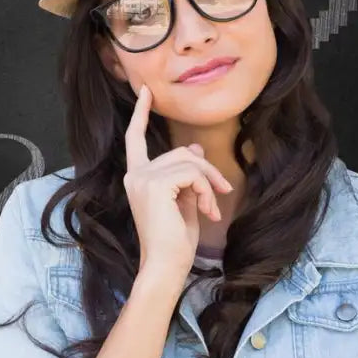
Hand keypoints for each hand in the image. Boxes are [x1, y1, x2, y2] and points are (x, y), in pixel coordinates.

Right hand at [124, 84, 233, 275]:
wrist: (166, 265)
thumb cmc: (175, 241)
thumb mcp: (185, 200)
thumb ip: (187, 174)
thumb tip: (195, 149)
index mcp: (137, 178)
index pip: (134, 139)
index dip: (141, 114)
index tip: (146, 91)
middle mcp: (135, 174)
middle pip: (180, 152)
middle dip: (207, 170)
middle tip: (223, 193)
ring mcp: (142, 178)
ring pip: (189, 161)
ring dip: (210, 182)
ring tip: (214, 207)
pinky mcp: (155, 184)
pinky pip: (192, 173)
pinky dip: (206, 189)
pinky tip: (207, 210)